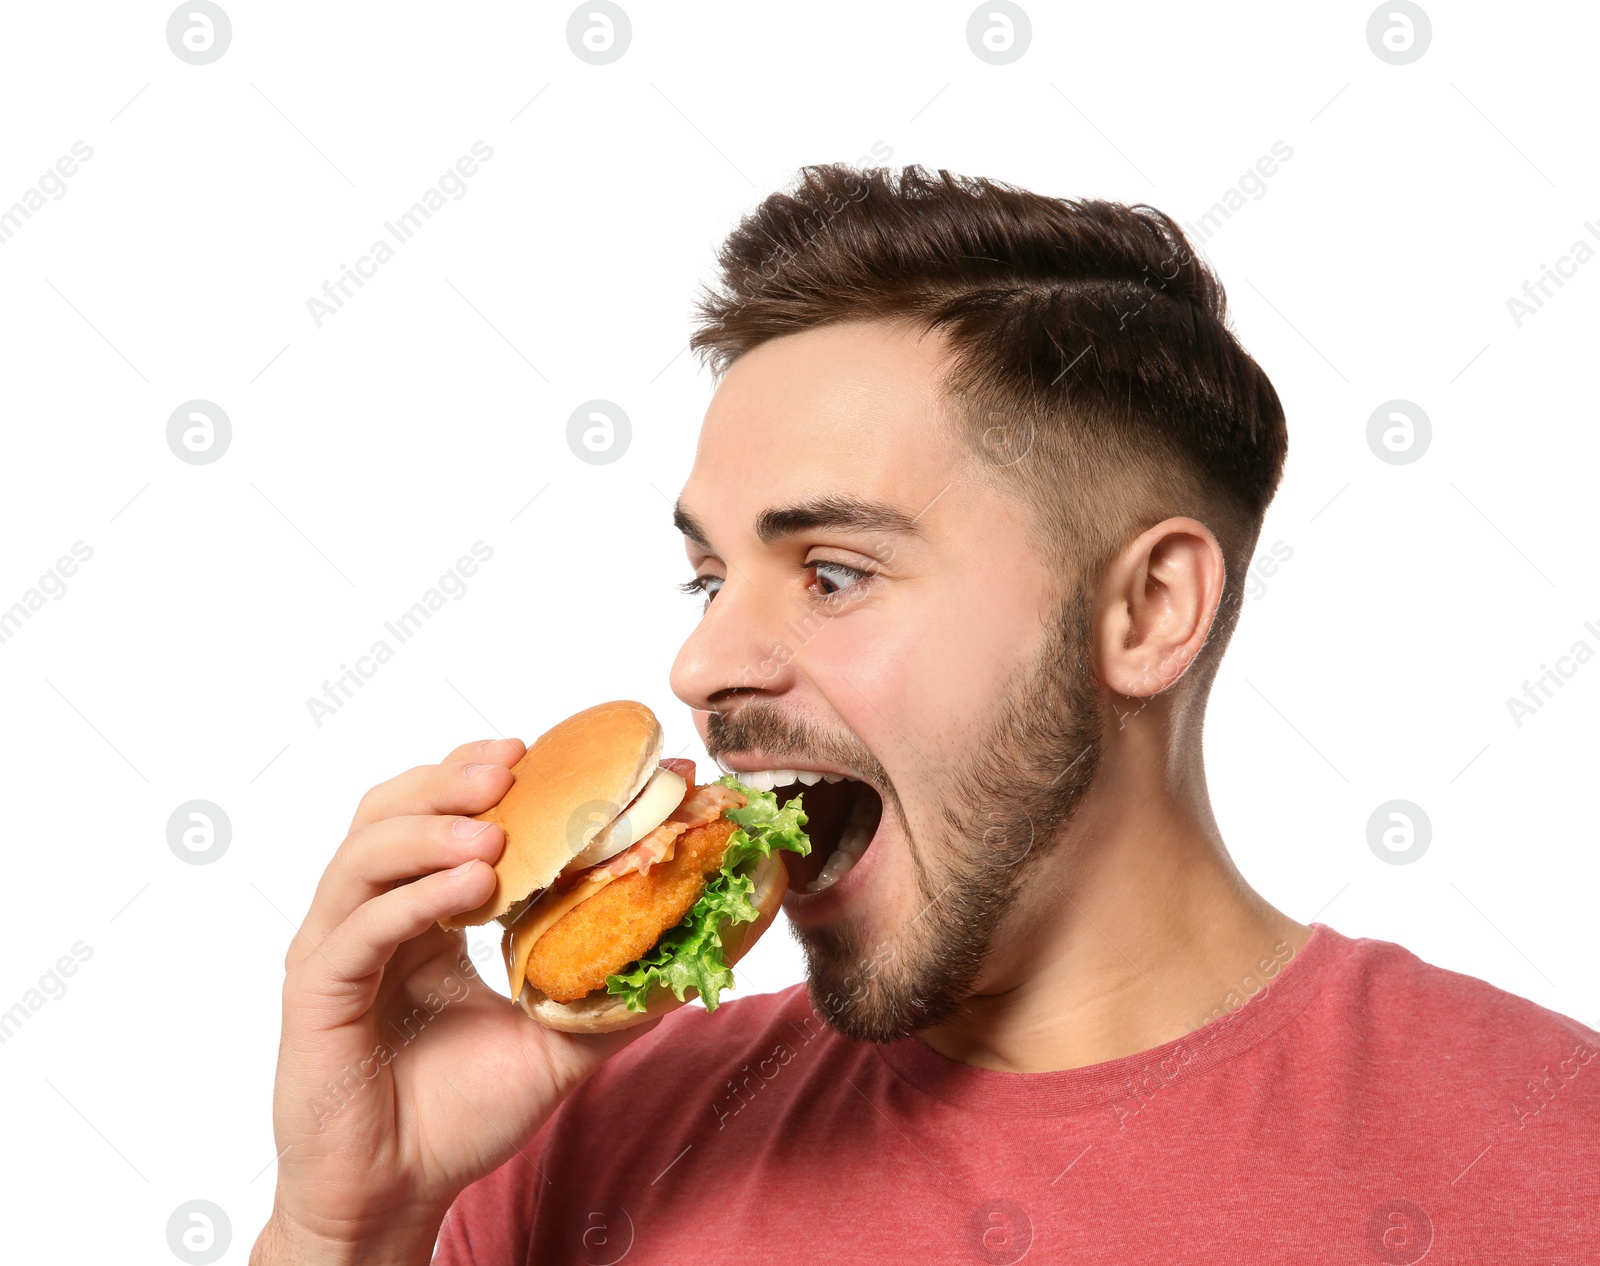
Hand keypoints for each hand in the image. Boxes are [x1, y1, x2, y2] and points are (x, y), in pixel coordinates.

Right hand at [252, 737, 654, 1264]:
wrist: (399, 1196)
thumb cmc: (462, 1115)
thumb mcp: (554, 1039)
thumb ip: (609, 990)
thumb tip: (690, 948)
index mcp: (418, 913)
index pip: (434, 813)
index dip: (475, 773)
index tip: (534, 750)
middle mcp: (368, 917)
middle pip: (390, 812)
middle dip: (449, 780)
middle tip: (512, 769)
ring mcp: (335, 949)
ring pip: (365, 855)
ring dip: (432, 830)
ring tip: (494, 831)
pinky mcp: (316, 993)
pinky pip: (362, 928)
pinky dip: (415, 898)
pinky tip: (470, 890)